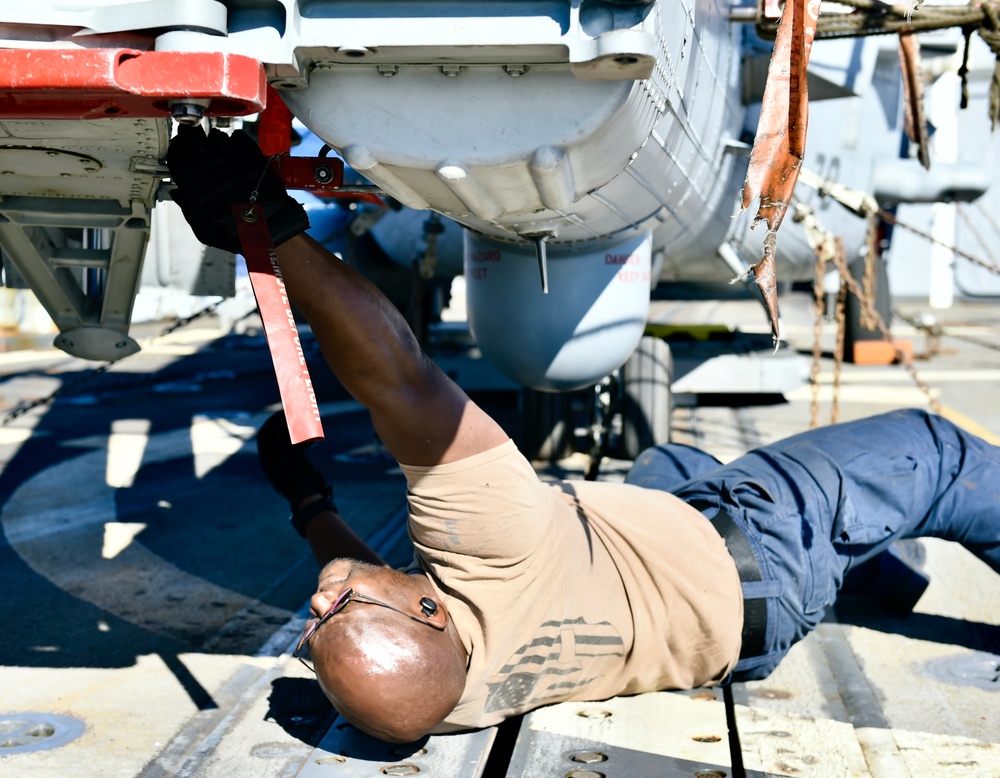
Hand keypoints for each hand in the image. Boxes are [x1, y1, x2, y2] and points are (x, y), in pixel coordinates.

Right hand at [166, 126, 308, 252]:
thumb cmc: (231, 233)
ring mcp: (229, 158)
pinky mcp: (250, 156)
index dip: (176, 147)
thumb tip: (176, 194)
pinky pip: (239, 138)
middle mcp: (207, 166)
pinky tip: (235, 143)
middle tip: (194, 133)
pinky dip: (236, 138)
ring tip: (216, 142)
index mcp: (192, 182)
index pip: (176, 156)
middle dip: (192, 134)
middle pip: (194, 140)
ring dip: (215, 137)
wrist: (264, 228)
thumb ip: (187, 208)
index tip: (179, 144)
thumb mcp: (202, 227)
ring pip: (217, 136)